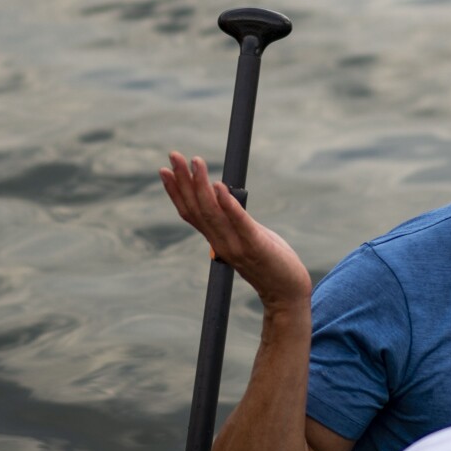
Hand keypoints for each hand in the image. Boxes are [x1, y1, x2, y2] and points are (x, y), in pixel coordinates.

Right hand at [158, 153, 310, 310]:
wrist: (287, 295)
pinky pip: (239, 223)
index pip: (189, 213)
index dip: (175, 192)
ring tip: (196, 162)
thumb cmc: (270, 263)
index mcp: (216, 240)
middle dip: (183, 180)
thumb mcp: (245, 239)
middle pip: (196, 208)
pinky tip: (219, 186)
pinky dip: (227, 204)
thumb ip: (231, 223)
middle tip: (174, 155)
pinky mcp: (256, 246)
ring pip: (212, 212)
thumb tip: (221, 199)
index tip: (164, 170)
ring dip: (201, 185)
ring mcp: (236, 245)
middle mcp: (220, 243)